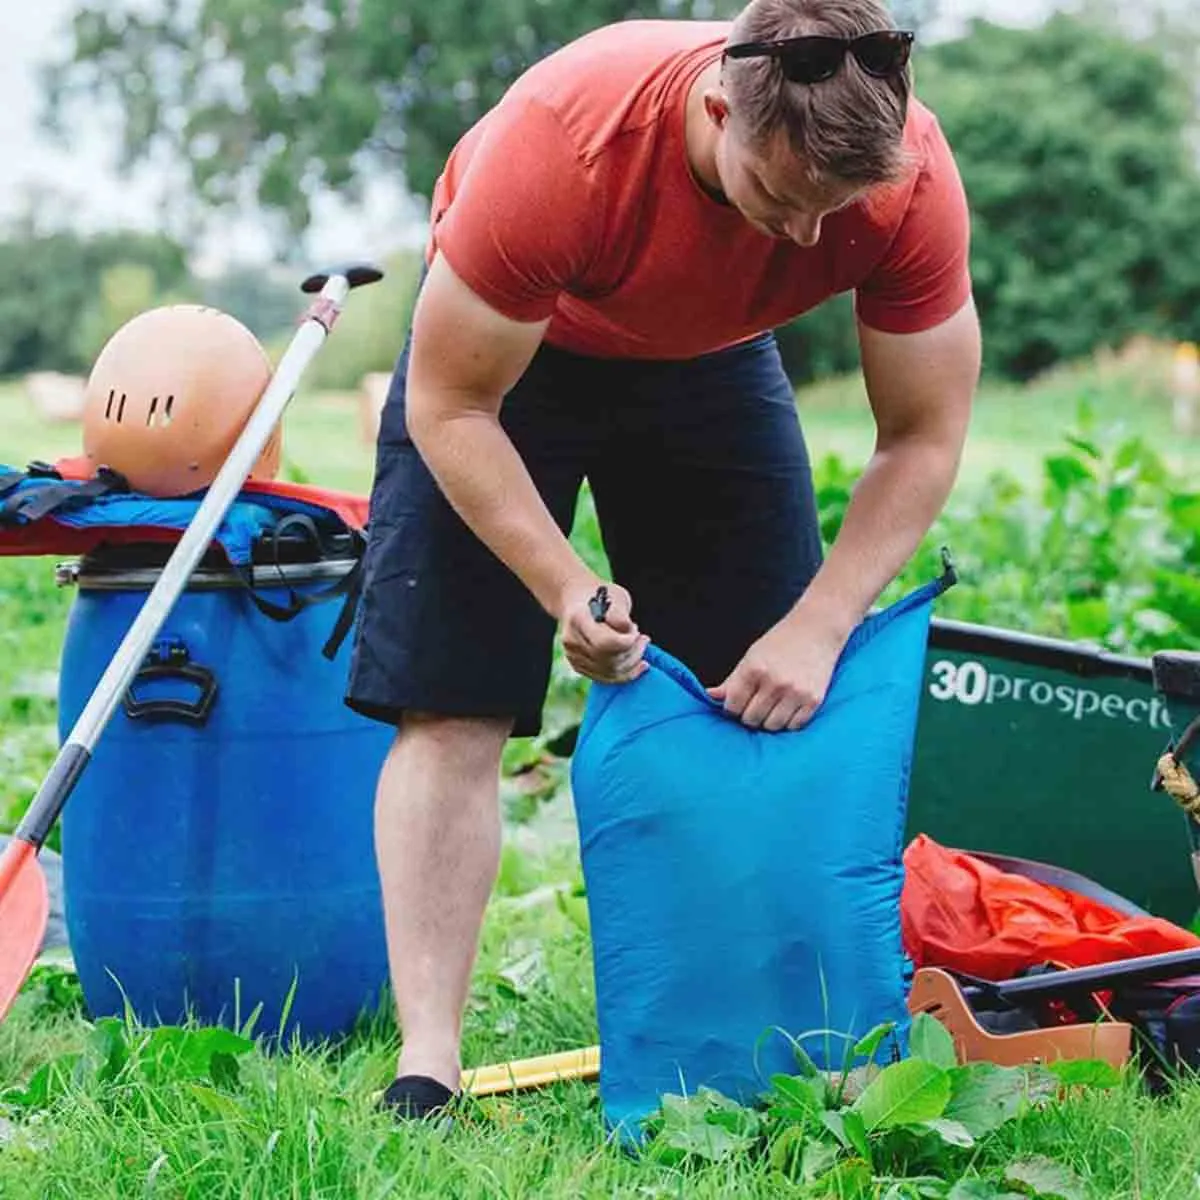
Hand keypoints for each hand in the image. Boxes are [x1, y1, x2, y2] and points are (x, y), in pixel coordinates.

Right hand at [559, 579, 648, 683]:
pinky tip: (639, 664)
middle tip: (642, 638)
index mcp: (578, 619)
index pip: (604, 643)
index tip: (636, 631)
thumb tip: (628, 634)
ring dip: (632, 662)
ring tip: (640, 645)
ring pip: (610, 672)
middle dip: (633, 652)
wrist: (578, 600)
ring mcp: (573, 655)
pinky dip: (626, 673)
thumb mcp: (615, 596)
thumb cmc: (601, 595)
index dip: (626, 642)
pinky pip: (606, 678)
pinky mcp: (578, 666)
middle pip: (609, 660)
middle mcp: (571, 640)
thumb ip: (620, 616)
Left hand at [707, 609, 847, 731]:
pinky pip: (794, 726)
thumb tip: (709, 696)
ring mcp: (795, 692)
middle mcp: (774, 682)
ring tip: (772, 707)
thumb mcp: (751, 656)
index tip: (738, 704)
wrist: (817, 628)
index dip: (732, 708)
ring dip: (769, 720)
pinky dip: (789, 722)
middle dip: (750, 715)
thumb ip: (732, 681)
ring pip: (772, 726)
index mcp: (754, 669)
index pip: (732, 706)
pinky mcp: (813, 700)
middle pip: (751, 719)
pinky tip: (788, 708)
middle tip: (756, 705)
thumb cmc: (781, 641)